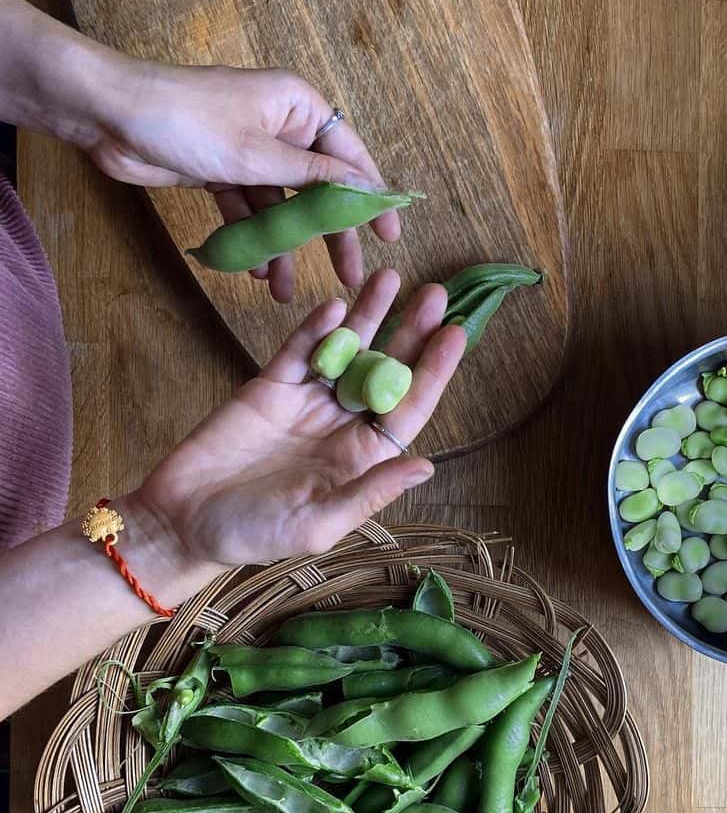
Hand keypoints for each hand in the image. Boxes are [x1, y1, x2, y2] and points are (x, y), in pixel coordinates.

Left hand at [90, 61, 399, 301]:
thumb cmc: (188, 120)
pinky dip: (252, 241)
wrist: (111, 115)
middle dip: (329, 236)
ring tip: (285, 291)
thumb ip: (315, 176)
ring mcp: (250, 150)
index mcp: (297, 107)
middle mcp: (279, 125)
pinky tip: (254, 272)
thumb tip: (365, 188)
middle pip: (318, 187)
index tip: (390, 236)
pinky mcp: (222, 170)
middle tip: (350, 277)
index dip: (371, 197)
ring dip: (284, 249)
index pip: (350, 155)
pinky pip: (249, 211)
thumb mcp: (260, 155)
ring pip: (281, 207)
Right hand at [131, 270, 464, 574]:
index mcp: (363, 460)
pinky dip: (315, 328)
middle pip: (385, 371)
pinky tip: (336, 305)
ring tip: (391, 277)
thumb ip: (369, 491)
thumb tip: (425, 465)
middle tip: (436, 292)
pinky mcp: (267, 387)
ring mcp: (306, 403)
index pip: (408, 409)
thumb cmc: (256, 535)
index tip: (457, 334)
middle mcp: (342, 427)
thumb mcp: (319, 523)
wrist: (183, 521)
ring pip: (346, 352)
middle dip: (411, 332)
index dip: (433, 372)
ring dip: (368, 317)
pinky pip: (298, 352)